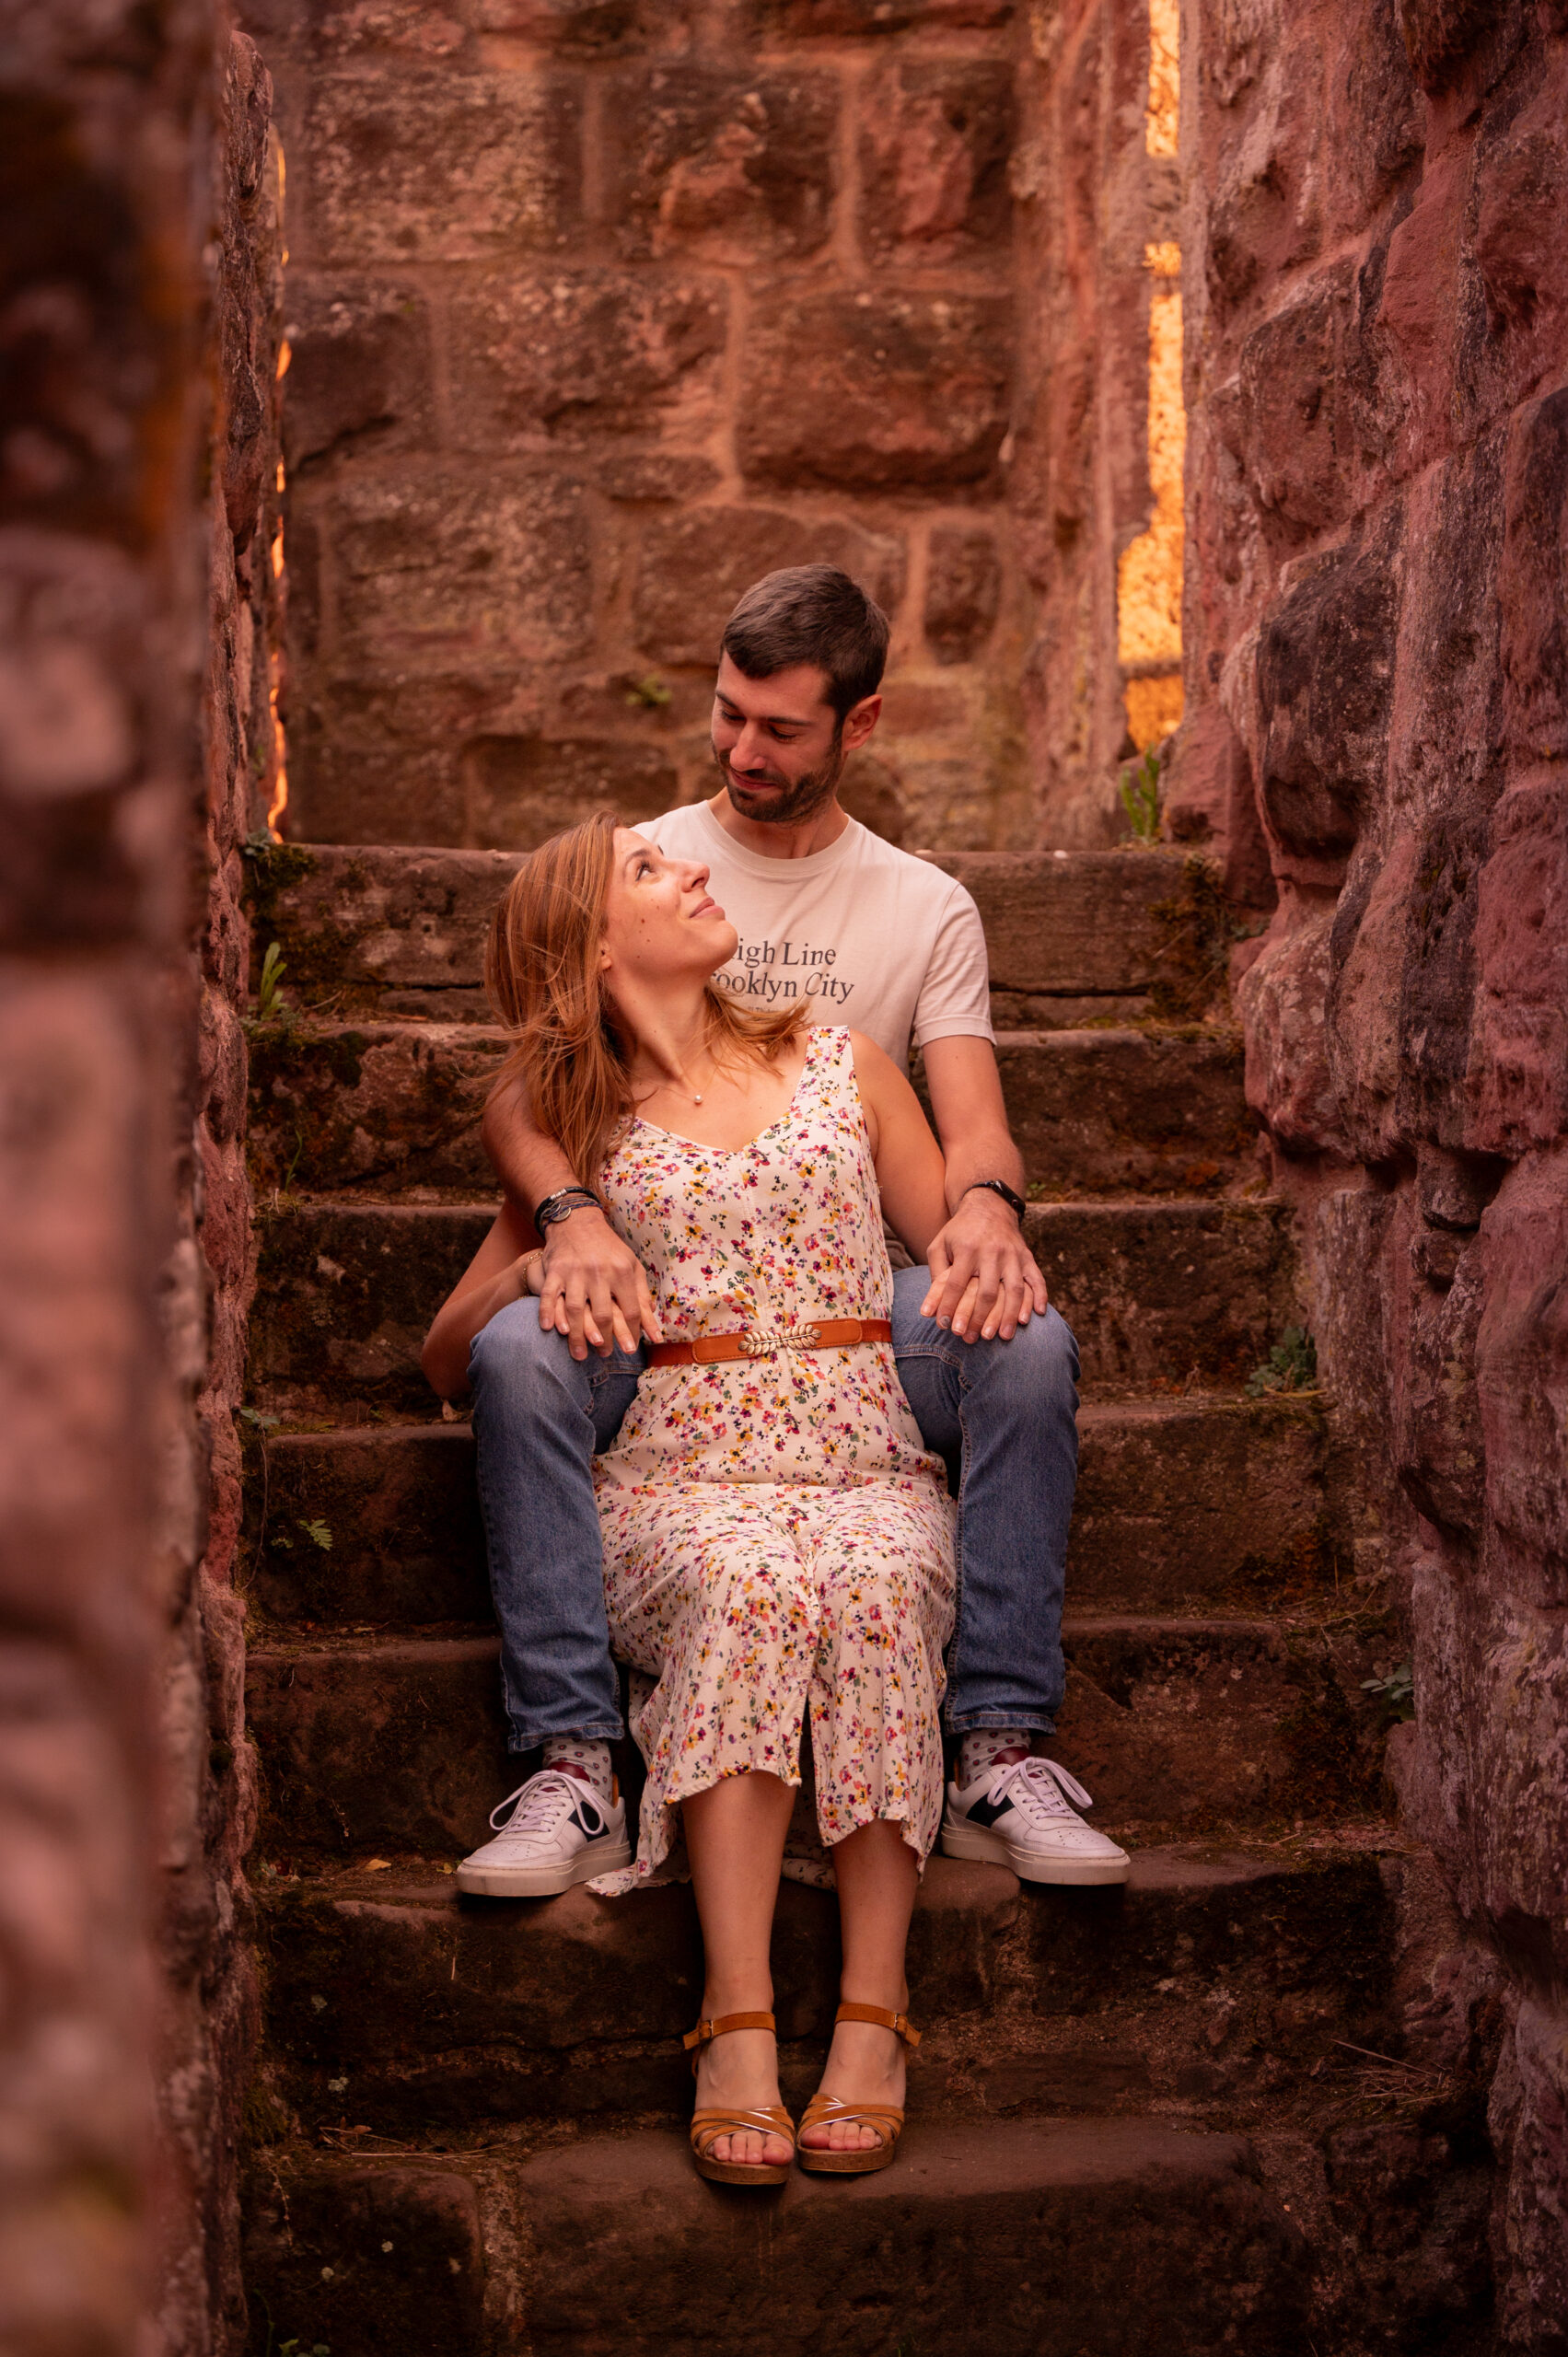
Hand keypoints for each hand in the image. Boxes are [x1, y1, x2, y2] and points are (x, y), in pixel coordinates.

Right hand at [537, 1207, 663, 1361]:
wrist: (577, 1221)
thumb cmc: (609, 1249)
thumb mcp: (632, 1267)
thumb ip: (643, 1299)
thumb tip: (656, 1333)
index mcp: (621, 1271)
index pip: (630, 1310)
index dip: (632, 1333)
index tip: (630, 1350)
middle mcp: (598, 1273)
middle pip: (602, 1314)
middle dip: (606, 1340)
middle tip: (606, 1355)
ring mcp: (574, 1272)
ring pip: (574, 1310)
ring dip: (577, 1336)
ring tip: (581, 1355)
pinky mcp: (554, 1271)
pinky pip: (548, 1295)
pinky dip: (547, 1313)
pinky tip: (550, 1329)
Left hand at [919, 1189, 1047, 1341]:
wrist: (989, 1207)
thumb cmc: (959, 1232)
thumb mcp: (940, 1245)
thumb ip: (935, 1274)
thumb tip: (928, 1309)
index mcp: (967, 1249)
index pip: (956, 1283)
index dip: (950, 1307)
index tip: (945, 1327)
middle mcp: (992, 1252)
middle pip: (987, 1291)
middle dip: (979, 1317)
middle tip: (973, 1338)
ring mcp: (1012, 1255)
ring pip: (1014, 1289)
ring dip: (1009, 1315)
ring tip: (1003, 1336)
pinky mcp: (1027, 1257)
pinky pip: (1036, 1278)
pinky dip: (1039, 1296)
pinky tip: (1036, 1315)